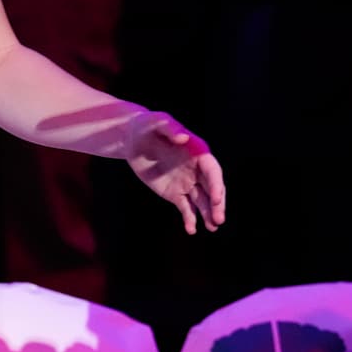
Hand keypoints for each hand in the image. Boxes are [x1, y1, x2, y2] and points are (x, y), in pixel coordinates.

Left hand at [125, 110, 225, 234]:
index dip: (216, 185)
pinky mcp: (174, 193)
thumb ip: (171, 129)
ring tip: (212, 228)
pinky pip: (185, 208)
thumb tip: (183, 138)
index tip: (216, 199)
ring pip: (202, 202)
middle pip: (212, 189)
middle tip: (218, 220)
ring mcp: (187, 183)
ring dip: (208, 215)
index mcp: (199, 153)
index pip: (213, 171)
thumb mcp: (158, 122)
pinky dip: (189, 219)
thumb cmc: (148, 126)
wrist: (133, 139)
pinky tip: (191, 229)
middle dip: (217, 205)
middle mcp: (197, 170)